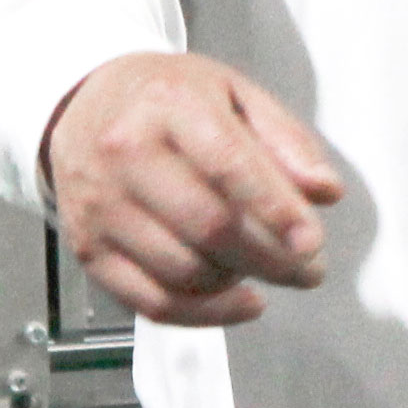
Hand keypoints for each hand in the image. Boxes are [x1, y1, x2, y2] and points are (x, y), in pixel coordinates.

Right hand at [41, 52, 341, 326]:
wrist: (84, 104)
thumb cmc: (166, 100)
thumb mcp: (233, 93)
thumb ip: (285, 140)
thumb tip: (324, 191)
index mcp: (168, 104)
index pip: (227, 163)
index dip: (275, 209)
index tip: (311, 241)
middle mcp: (125, 153)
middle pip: (207, 226)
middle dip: (270, 258)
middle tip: (308, 268)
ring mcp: (100, 205)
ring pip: (183, 270)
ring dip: (239, 282)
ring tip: (267, 270)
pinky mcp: (88, 248)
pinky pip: (152, 302)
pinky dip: (206, 314)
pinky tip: (239, 302)